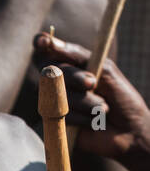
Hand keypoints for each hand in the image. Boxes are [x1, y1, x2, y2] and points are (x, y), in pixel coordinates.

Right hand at [35, 33, 149, 170]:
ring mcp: (56, 104)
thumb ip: (82, 57)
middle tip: (93, 84)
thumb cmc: (121, 98)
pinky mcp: (56, 124)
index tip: (41, 41)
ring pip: (59, 96)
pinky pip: (61, 116)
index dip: (45, 45)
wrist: (129, 129)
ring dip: (86, 102)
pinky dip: (82, 117)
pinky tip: (93, 122)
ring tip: (102, 109)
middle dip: (75, 78)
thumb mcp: (106, 70)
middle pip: (53, 72)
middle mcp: (62, 84)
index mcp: (75, 67)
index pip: (53, 52)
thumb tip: (53, 49)